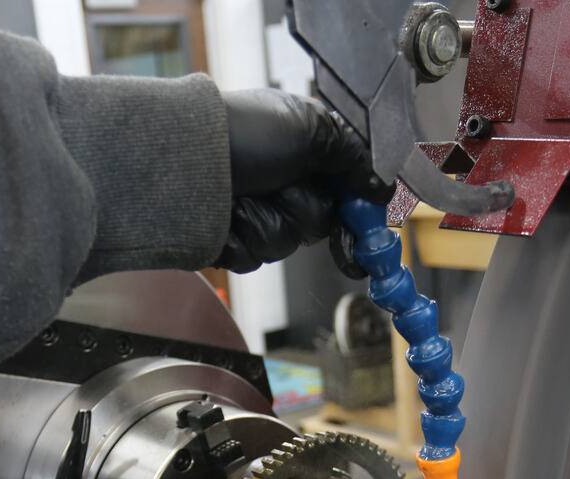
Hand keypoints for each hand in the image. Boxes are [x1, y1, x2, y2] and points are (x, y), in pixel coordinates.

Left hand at [214, 89, 389, 273]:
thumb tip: (384, 187)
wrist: (186, 159)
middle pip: (319, 222)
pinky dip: (242, 236)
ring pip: (286, 242)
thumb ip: (354, 158)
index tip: (366, 229)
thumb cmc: (243, 132)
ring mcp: (257, 213)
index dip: (357, 212)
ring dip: (268, 220)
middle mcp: (283, 183)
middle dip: (302, 207)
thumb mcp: (312, 129)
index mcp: (305, 154)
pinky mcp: (233, 241)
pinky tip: (227, 214)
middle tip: (280, 185)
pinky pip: (254, 257)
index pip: (346, 193)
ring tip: (243, 193)